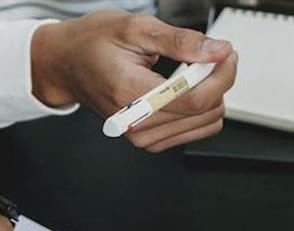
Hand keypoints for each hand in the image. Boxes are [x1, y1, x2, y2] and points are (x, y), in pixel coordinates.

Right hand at [31, 10, 236, 152]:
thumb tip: (218, 51)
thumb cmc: (93, 44)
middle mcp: (136, 123)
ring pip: (205, 123)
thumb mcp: (136, 28)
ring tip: (191, 71)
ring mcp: (141, 136)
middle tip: (208, 56)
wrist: (66, 64)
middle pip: (205, 112)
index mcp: (130, 94)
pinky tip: (184, 89)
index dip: (221, 75)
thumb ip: (181, 41)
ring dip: (209, 94)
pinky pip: (193, 130)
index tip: (226, 54)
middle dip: (217, 80)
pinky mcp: (148, 140)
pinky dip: (198, 108)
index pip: (195, 98)